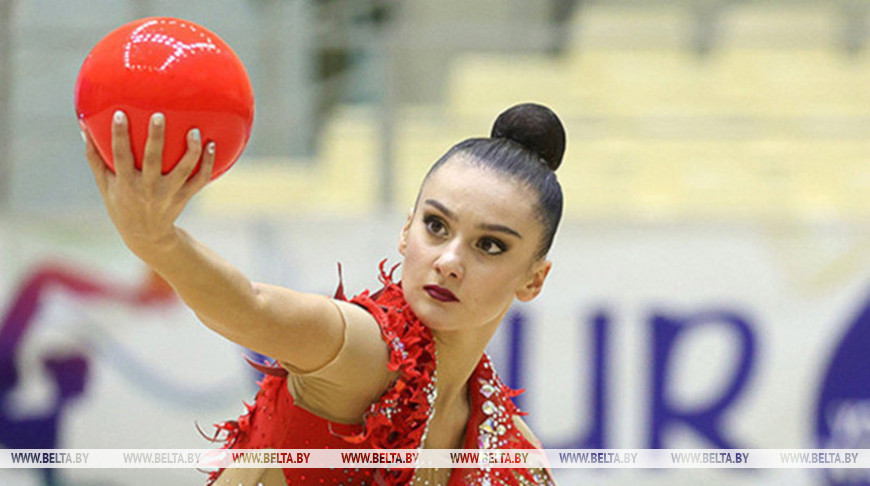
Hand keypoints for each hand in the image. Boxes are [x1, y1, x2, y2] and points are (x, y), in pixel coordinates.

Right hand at [85, 110, 215, 256]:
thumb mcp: (104, 185)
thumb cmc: (122, 204)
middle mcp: (147, 188)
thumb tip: (83, 127)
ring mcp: (168, 193)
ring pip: (183, 170)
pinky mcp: (184, 197)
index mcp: (126, 183)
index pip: (120, 157)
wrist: (146, 236)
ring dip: (191, 151)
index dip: (119, 136)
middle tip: (159, 115)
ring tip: (194, 131)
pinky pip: (200, 180)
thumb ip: (95, 157)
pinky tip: (212, 145)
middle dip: (156, 138)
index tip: (120, 114)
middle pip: (153, 160)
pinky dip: (208, 164)